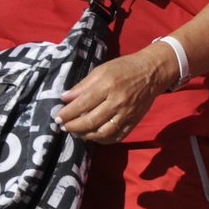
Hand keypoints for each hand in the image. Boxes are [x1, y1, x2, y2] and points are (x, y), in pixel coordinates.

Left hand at [56, 48, 171, 143]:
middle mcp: (117, 102)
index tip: (57, 117)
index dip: (68, 113)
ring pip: (102, 133)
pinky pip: (116, 137)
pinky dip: (102, 140)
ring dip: (85, 135)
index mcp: (108, 85)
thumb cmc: (124, 68)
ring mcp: (126, 114)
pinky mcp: (133, 122)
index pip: (82, 103)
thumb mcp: (101, 70)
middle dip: (73, 126)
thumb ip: (83, 85)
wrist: (152, 72)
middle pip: (91, 121)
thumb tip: (64, 98)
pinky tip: (93, 136)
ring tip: (76, 132)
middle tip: (63, 127)